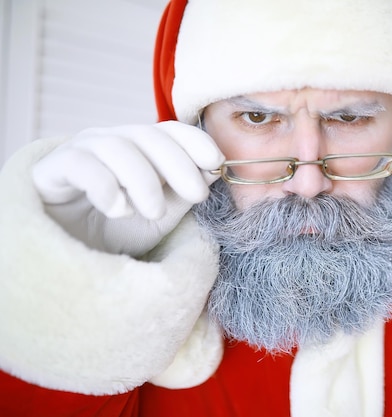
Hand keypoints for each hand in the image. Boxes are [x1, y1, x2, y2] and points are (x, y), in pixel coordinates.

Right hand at [32, 121, 223, 254]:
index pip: (170, 131)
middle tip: (197, 196)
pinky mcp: (51, 169)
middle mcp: (110, 141)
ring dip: (143, 180)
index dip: (195, 141)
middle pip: (148, 136)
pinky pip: (80, 164)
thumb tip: (213, 169)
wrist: (67, 255)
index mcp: (139, 149)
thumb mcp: (160, 216)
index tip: (217, 162)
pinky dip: (105, 186)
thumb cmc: (115, 232)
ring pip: (116, 147)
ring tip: (153, 212)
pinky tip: (119, 210)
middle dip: (178, 164)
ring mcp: (79, 151)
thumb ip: (183, 193)